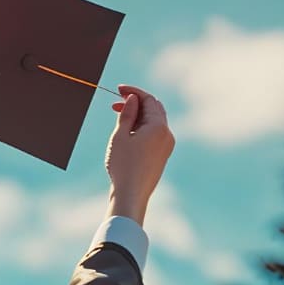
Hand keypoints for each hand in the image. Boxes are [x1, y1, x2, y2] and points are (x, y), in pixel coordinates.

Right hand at [104, 84, 173, 224]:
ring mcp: (167, 145)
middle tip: (116, 103)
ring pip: (154, 121)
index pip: (148, 99)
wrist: (131, 195)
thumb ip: (127, 114)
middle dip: (136, 103)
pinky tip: (128, 133)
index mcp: (159, 127)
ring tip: (119, 119)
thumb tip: (132, 99)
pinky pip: (155, 133)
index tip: (118, 89)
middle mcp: (167, 134)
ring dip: (138, 115)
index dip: (133, 92)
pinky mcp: (162, 154)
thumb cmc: (123, 166)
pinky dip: (142, 127)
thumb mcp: (120, 136)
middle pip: (154, 108)